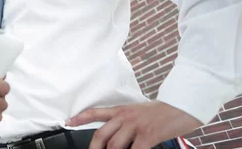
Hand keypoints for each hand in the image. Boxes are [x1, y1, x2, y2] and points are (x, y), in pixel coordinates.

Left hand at [66, 100, 201, 148]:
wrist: (182, 106)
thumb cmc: (162, 112)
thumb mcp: (139, 112)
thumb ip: (126, 121)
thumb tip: (117, 135)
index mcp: (122, 110)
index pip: (96, 113)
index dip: (80, 118)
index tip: (68, 122)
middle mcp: (125, 117)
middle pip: (101, 135)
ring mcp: (136, 126)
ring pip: (115, 146)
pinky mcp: (148, 135)